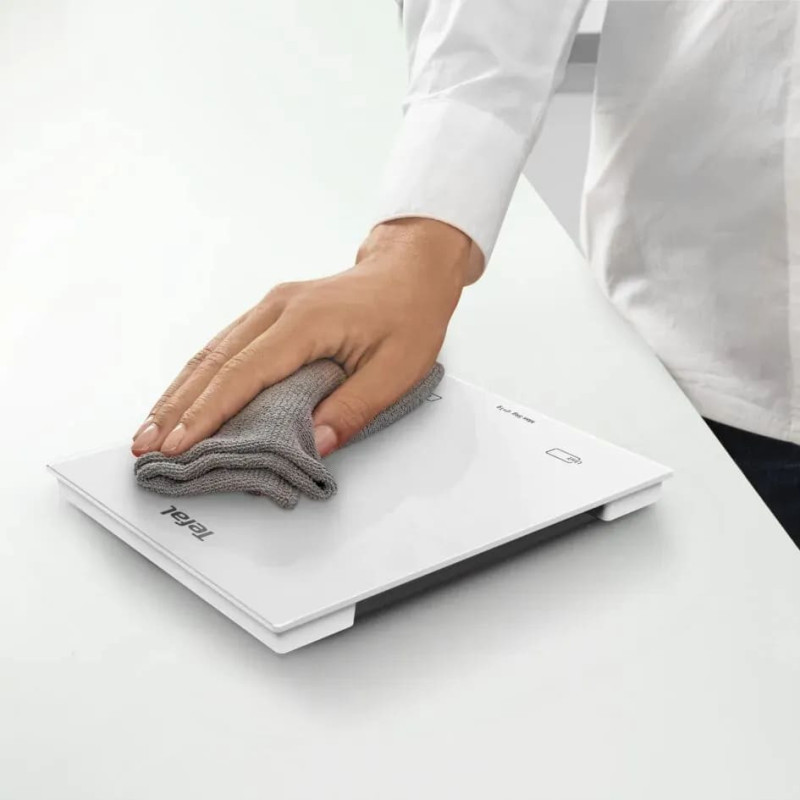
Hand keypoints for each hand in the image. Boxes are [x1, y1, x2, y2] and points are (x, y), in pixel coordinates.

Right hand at [130, 217, 481, 457]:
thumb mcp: (398, 370)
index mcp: (306, 321)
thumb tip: (313, 444)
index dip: (208, 413)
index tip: (180, 444)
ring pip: (211, 352)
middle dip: (176, 407)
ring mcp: (270, 308)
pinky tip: (183, 398)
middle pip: (213, 362)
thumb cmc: (408, 315)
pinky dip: (198, 377)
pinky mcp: (271, 314)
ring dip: (178, 392)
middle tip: (145, 444)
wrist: (409, 271)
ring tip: (150, 428)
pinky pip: (224, 346)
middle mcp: (277, 309)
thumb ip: (353, 408)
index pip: (243, 373)